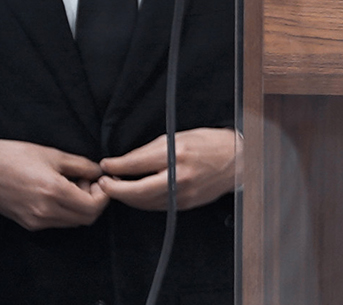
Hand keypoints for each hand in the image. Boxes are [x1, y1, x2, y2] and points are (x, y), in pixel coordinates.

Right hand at [0, 139, 109, 229]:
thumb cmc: (16, 157)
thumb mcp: (53, 155)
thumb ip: (81, 165)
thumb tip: (98, 172)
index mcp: (54, 193)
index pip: (93, 207)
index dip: (104, 195)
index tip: (101, 179)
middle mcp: (45, 212)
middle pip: (85, 219)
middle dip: (94, 201)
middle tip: (89, 181)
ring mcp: (36, 221)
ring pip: (71, 222)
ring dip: (80, 206)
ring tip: (73, 184)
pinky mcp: (28, 224)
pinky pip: (56, 222)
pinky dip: (66, 210)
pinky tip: (60, 192)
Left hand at [99, 128, 238, 210]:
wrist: (239, 160)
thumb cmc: (210, 143)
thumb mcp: (181, 136)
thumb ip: (152, 149)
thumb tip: (126, 161)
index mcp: (177, 154)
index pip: (137, 164)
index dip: (116, 167)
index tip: (105, 165)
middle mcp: (179, 176)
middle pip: (136, 191)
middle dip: (114, 189)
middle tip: (103, 183)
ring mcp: (182, 194)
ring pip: (144, 202)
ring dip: (126, 197)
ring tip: (116, 188)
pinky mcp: (185, 204)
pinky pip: (156, 206)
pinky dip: (142, 201)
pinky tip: (137, 194)